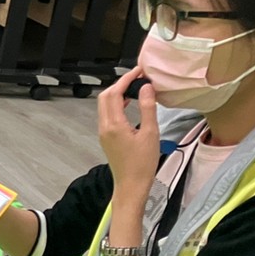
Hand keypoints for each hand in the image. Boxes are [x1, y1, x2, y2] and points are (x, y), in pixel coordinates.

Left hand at [99, 66, 159, 198]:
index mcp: (114, 125)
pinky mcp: (106, 137)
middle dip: (119, 83)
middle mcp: (104, 127)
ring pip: (105, 105)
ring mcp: (103, 132)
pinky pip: (107, 114)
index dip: (126, 79)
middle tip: (137, 77)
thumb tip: (146, 87)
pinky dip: (116, 104)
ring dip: (117, 93)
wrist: (131, 184)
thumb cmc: (143, 163)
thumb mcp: (150, 133)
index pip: (114, 93)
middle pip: (105, 97)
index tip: (139, 71)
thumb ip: (147, 108)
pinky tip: (129, 102)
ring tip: (135, 86)